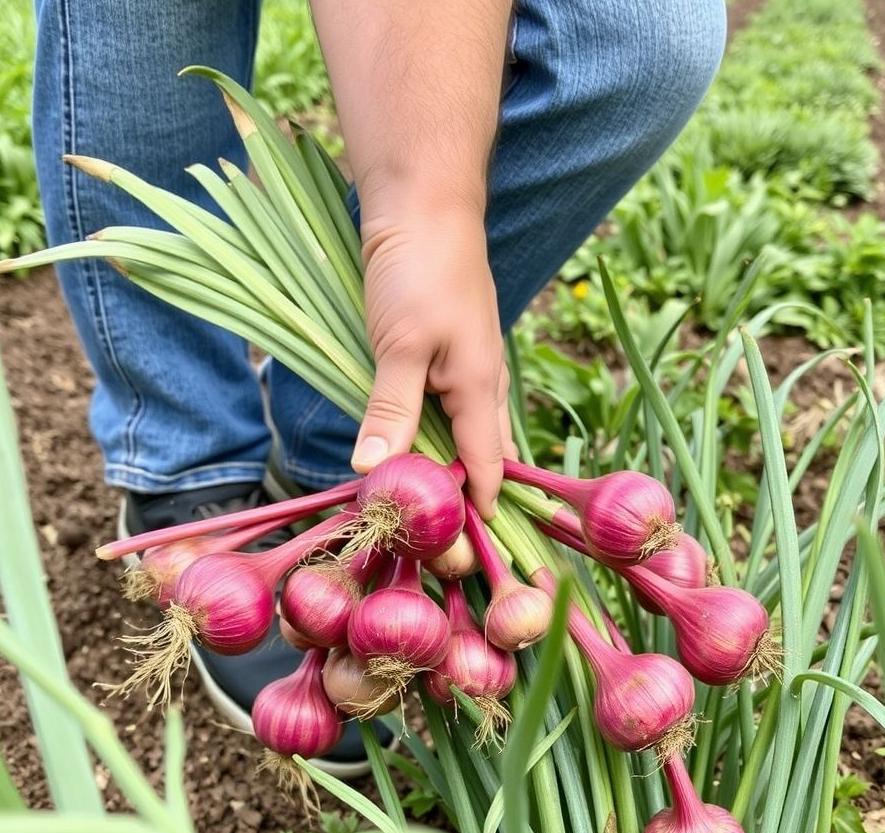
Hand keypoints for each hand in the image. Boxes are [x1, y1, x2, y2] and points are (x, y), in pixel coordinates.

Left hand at [351, 207, 515, 516]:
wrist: (425, 202)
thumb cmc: (418, 269)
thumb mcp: (399, 343)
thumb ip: (391, 409)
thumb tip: (377, 472)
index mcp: (481, 390)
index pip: (487, 469)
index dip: (477, 513)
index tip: (463, 558)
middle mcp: (482, 385)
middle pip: (483, 456)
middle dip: (466, 497)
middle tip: (439, 539)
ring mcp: (467, 366)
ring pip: (466, 432)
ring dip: (449, 466)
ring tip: (426, 505)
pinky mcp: (446, 351)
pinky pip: (447, 406)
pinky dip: (434, 433)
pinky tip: (412, 444)